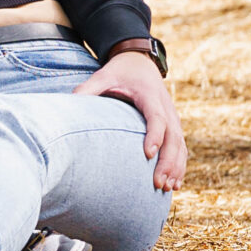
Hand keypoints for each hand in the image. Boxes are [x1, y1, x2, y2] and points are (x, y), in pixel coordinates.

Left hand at [78, 49, 186, 189]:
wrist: (140, 62)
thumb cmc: (119, 72)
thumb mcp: (102, 75)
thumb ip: (88, 88)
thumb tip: (70, 103)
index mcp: (149, 96)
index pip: (156, 117)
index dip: (153, 135)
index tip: (147, 154)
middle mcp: (166, 108)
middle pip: (173, 137)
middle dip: (168, 161)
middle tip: (158, 183)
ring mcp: (172, 118)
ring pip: (180, 145)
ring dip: (175, 167)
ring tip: (167, 189)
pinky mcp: (173, 126)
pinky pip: (181, 148)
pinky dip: (180, 165)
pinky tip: (175, 184)